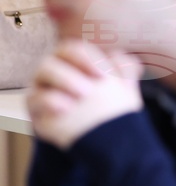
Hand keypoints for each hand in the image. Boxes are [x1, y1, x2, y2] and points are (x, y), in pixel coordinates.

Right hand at [27, 40, 143, 148]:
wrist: (98, 137)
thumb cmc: (107, 107)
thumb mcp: (122, 89)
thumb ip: (126, 72)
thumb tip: (132, 62)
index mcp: (74, 62)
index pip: (74, 49)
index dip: (88, 57)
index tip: (105, 74)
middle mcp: (55, 71)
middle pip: (58, 54)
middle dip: (77, 66)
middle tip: (95, 84)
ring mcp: (43, 88)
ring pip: (44, 71)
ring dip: (65, 79)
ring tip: (84, 94)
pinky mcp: (37, 109)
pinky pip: (34, 99)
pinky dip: (51, 101)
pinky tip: (67, 108)